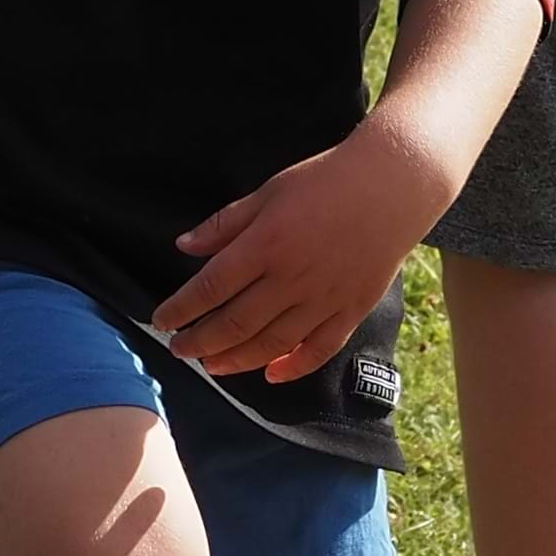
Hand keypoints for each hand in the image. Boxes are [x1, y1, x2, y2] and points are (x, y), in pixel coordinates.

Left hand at [151, 127, 445, 385]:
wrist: (393, 186)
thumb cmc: (326, 181)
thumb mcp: (268, 192)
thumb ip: (225, 224)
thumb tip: (183, 246)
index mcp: (265, 244)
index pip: (209, 287)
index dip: (180, 309)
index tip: (162, 320)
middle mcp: (291, 278)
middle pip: (234, 323)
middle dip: (200, 342)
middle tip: (179, 350)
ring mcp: (323, 298)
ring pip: (271, 344)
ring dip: (236, 360)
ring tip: (212, 365)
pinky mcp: (352, 309)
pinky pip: (319, 349)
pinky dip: (293, 367)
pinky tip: (271, 374)